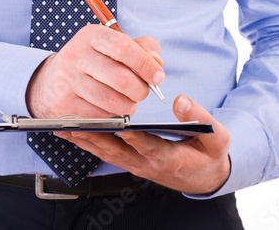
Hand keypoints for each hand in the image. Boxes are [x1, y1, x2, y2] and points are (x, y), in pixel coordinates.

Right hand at [26, 24, 164, 117]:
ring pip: (112, 102)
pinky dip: (112, 116)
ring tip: (129, 102)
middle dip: (140, 90)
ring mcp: (67, 80)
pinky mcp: (64, 104)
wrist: (52, 80)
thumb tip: (157, 65)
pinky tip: (111, 109)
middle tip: (142, 93)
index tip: (158, 77)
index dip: (145, 64)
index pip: (123, 47)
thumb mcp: (115, 45)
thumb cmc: (95, 61)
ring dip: (129, 106)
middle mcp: (76, 55)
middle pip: (121, 78)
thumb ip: (143, 48)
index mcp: (92, 35)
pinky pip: (100, 116)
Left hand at [54, 95, 230, 194]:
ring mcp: (135, 165)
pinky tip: (71, 134)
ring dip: (84, 141)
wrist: (203, 178)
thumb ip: (201, 118)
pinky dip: (87, 144)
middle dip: (94, 138)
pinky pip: (105, 153)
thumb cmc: (209, 156)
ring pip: (106, 153)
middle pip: (117, 151)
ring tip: (62, 128)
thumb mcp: (217, 138)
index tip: (117, 124)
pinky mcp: (129, 162)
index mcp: (169, 158)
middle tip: (73, 126)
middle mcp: (147, 164)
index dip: (132, 136)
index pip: (148, 146)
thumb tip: (180, 100)